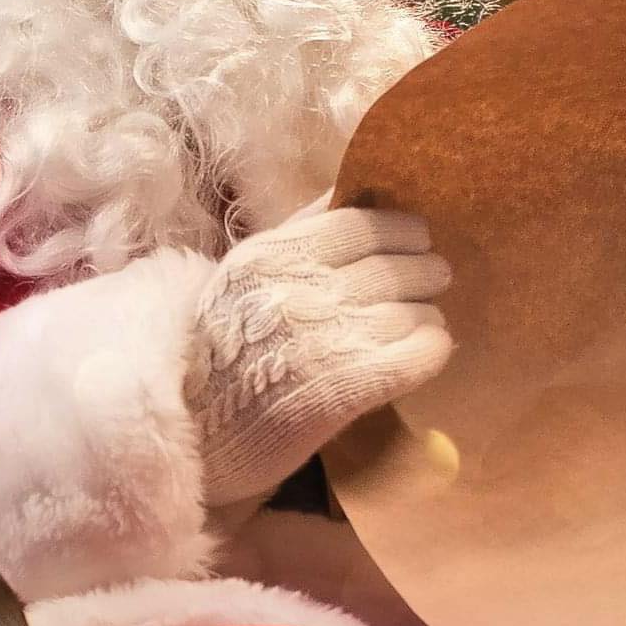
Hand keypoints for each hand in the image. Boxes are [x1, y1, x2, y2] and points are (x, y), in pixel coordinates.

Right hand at [185, 194, 453, 509]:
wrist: (190, 433)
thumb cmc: (220, 351)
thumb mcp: (243, 274)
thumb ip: (296, 232)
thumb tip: (350, 192)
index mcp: (272, 254)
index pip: (362, 223)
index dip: (402, 229)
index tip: (418, 238)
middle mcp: (296, 290)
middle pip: (394, 267)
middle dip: (425, 272)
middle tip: (434, 278)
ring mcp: (320, 340)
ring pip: (411, 312)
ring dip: (427, 317)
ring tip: (423, 325)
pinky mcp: (340, 391)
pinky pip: (414, 357)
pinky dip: (431, 351)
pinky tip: (429, 353)